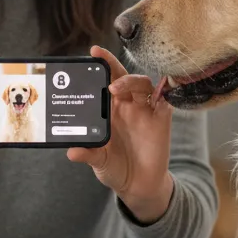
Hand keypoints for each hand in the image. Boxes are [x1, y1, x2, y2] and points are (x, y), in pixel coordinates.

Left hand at [66, 45, 173, 223]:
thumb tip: (72, 152)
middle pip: (122, 76)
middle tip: (99, 56)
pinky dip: (163, 95)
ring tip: (114, 88)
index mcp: (109, 110)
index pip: (105, 80)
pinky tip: (158, 93)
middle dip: (112, 64)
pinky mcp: (161, 120)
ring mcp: (145, 111)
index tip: (92, 52)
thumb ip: (88, 154)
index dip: (102, 65)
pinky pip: (165, 101)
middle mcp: (127, 106)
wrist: (139, 185)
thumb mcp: (99, 162)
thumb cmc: (116, 168)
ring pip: (141, 85)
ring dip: (130, 82)